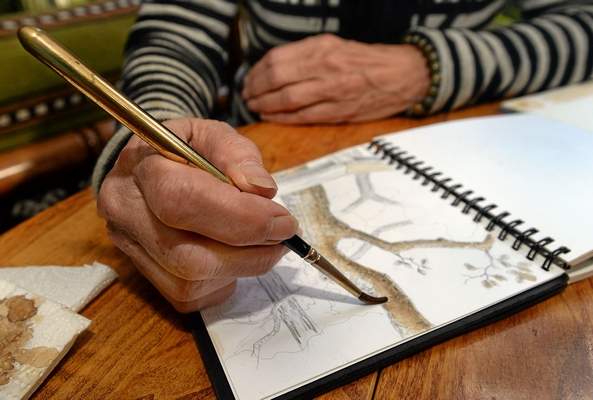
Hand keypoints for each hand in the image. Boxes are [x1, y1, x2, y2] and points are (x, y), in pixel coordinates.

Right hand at [97, 118, 297, 311]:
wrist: (150, 171)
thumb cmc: (186, 150)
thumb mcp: (212, 134)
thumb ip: (237, 154)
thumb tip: (263, 190)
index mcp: (139, 169)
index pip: (182, 201)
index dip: (241, 216)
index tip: (283, 220)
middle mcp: (126, 217)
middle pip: (188, 256)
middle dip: (249, 251)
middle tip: (284, 235)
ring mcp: (133, 252)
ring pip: (192, 282)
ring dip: (244, 266)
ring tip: (266, 241)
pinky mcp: (149, 279)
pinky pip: (194, 295)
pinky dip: (228, 278)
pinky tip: (237, 253)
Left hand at [242, 34, 429, 123]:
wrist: (402, 75)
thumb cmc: (365, 61)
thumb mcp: (333, 46)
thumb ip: (304, 55)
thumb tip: (272, 68)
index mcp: (322, 48)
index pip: (277, 59)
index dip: (257, 72)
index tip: (250, 79)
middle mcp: (325, 67)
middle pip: (277, 79)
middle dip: (256, 90)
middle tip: (248, 96)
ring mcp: (333, 91)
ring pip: (287, 100)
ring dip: (266, 106)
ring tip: (256, 107)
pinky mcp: (340, 111)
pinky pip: (304, 117)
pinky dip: (284, 118)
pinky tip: (274, 117)